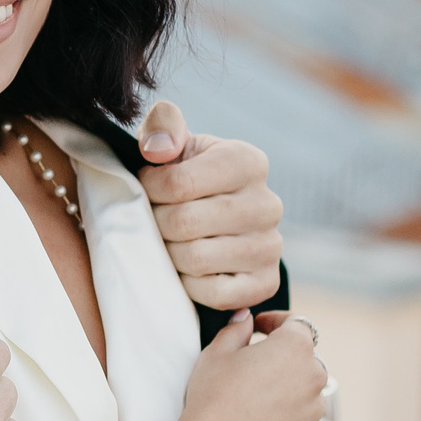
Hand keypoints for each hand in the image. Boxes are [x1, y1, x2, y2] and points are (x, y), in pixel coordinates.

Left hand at [137, 100, 282, 309]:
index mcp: (247, 161)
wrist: (216, 217)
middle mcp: (268, 203)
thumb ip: (162, 126)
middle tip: (158, 219)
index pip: (177, 184)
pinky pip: (213, 294)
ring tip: (173, 240)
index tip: (150, 189)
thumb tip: (158, 150)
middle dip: (158, 223)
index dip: (149, 190)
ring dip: (171, 254)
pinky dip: (191, 285)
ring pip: (195, 260)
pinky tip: (190, 268)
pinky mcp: (266, 283)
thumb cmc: (187, 175)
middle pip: (183, 224)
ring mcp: (271, 246)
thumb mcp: (174, 142)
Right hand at [179, 310, 325, 420]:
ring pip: (305, 390)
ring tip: (257, 397)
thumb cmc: (214, 394)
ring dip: (288, 388)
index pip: (297, 323)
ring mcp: (315, 410)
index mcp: (295, 347)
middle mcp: (314, 376)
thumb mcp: (217, 351)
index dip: (276, 321)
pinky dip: (287, 417)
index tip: (260, 326)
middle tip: (254, 365)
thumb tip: (245, 318)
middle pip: (304, 358)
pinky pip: (301, 419)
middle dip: (283, 357)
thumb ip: (237, 328)